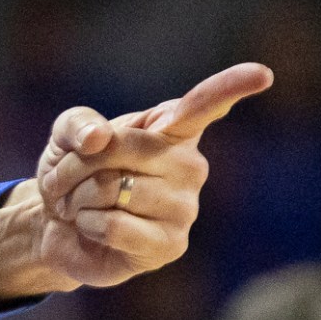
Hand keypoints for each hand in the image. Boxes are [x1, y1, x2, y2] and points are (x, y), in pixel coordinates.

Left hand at [0, 62, 271, 301]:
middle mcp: (190, 165)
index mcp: (172, 129)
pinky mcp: (171, 245)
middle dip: (78, 163)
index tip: (262, 74)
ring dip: (79, 197)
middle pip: (127, 147)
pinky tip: (95, 229)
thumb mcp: (65, 137)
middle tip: (68, 179)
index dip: (231, 87)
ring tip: (84, 206)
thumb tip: (98, 139)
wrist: (58, 228)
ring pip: (114, 188)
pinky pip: (115, 225)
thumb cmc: (72, 174)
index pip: (204, 104)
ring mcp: (185, 208)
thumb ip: (78, 125)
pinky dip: (89, 225)